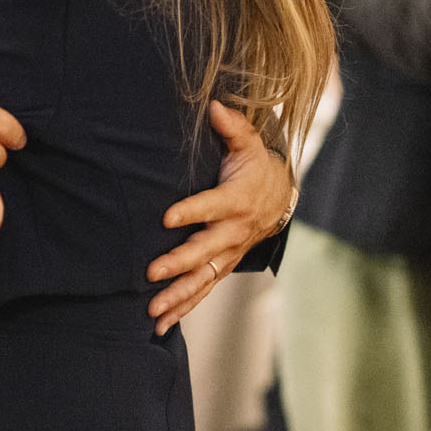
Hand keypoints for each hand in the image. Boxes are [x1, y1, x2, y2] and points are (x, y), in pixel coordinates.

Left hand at [147, 101, 293, 334]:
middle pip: (204, 251)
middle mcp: (232, 232)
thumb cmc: (256, 167)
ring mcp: (227, 254)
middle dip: (177, 262)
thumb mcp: (249, 144)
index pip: (211, 207)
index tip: (166, 218)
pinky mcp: (222, 266)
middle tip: (151, 271)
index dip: (190, 212)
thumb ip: (232, 127)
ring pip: (202, 279)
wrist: (279, 198)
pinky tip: (159, 325)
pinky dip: (182, 309)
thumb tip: (215, 105)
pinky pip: (202, 291)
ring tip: (152, 310)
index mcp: (236, 200)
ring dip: (177, 296)